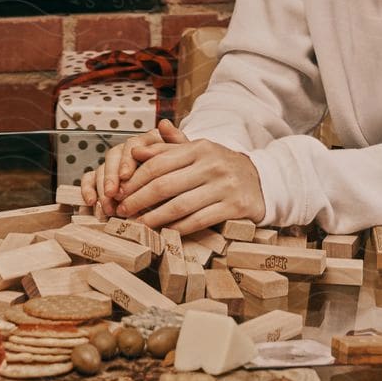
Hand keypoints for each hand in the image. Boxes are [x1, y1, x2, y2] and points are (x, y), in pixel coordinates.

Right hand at [80, 119, 178, 216]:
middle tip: (112, 194)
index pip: (132, 145)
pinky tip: (90, 203)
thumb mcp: (185, 161)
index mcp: (147, 142)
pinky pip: (90, 180)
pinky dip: (87, 190)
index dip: (127, 161)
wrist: (182, 192)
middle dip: (111, 177)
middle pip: (113, 157)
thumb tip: (164, 123)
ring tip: (106, 207)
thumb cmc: (183, 175)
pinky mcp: (104, 179)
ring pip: (100, 169)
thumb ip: (176, 143)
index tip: (126, 177)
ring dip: (101, 188)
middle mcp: (128, 151)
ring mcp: (115, 165)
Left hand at [117, 123, 265, 233]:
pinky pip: (199, 220)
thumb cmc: (220, 166)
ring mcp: (225, 186)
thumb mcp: (197, 151)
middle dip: (138, 200)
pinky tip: (164, 233)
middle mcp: (212, 164)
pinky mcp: (235, 207)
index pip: (158, 163)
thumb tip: (137, 148)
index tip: (119, 192)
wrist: (262, 181)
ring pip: (180, 206)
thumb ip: (167, 149)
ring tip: (138, 225)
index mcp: (199, 147)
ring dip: (154, 218)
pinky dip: (178, 228)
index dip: (135, 180)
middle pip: (165, 185)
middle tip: (122, 211)